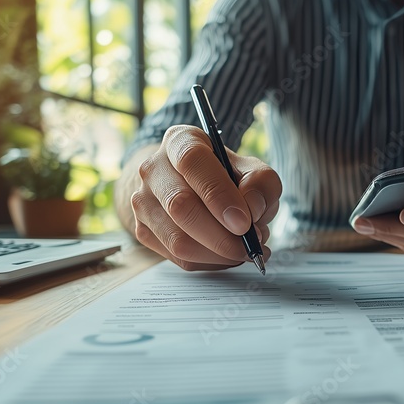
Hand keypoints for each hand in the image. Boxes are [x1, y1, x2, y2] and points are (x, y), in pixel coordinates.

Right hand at [128, 125, 281, 270]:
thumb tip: (252, 209)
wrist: (191, 186)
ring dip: (218, 253)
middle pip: (180, 206)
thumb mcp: (252, 169)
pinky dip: (209, 262)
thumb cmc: (225, 176)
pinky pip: (178, 257)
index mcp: (180, 141)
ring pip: (177, 240)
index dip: (218, 194)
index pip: (192, 162)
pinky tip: (227, 254)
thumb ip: (261, 183)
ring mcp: (143, 201)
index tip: (244, 222)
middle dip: (221, 234)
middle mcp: (153, 169)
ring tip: (243, 250)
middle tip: (250, 244)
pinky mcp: (143, 230)